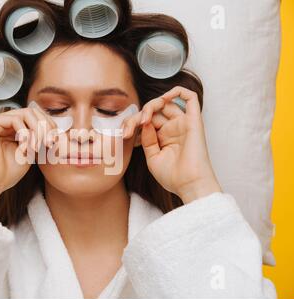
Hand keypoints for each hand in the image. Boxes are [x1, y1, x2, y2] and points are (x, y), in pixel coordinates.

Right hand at [0, 103, 56, 192]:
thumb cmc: (9, 172)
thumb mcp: (31, 151)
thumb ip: (40, 137)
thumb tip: (57, 127)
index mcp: (13, 126)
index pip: (36, 116)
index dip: (49, 125)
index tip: (54, 142)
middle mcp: (4, 120)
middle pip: (33, 111)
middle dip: (45, 126)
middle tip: (49, 143)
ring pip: (27, 113)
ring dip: (37, 130)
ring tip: (37, 147)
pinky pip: (15, 119)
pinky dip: (25, 133)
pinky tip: (25, 147)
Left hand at [123, 86, 221, 203]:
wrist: (189, 185)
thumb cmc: (173, 177)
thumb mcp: (152, 158)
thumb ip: (147, 139)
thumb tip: (144, 122)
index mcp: (163, 137)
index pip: (145, 121)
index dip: (132, 123)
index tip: (125, 135)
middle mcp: (173, 128)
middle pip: (153, 111)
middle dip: (137, 116)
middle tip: (128, 130)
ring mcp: (183, 123)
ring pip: (166, 103)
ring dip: (150, 105)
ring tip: (143, 119)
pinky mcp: (194, 121)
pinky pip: (190, 97)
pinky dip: (177, 92)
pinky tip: (163, 99)